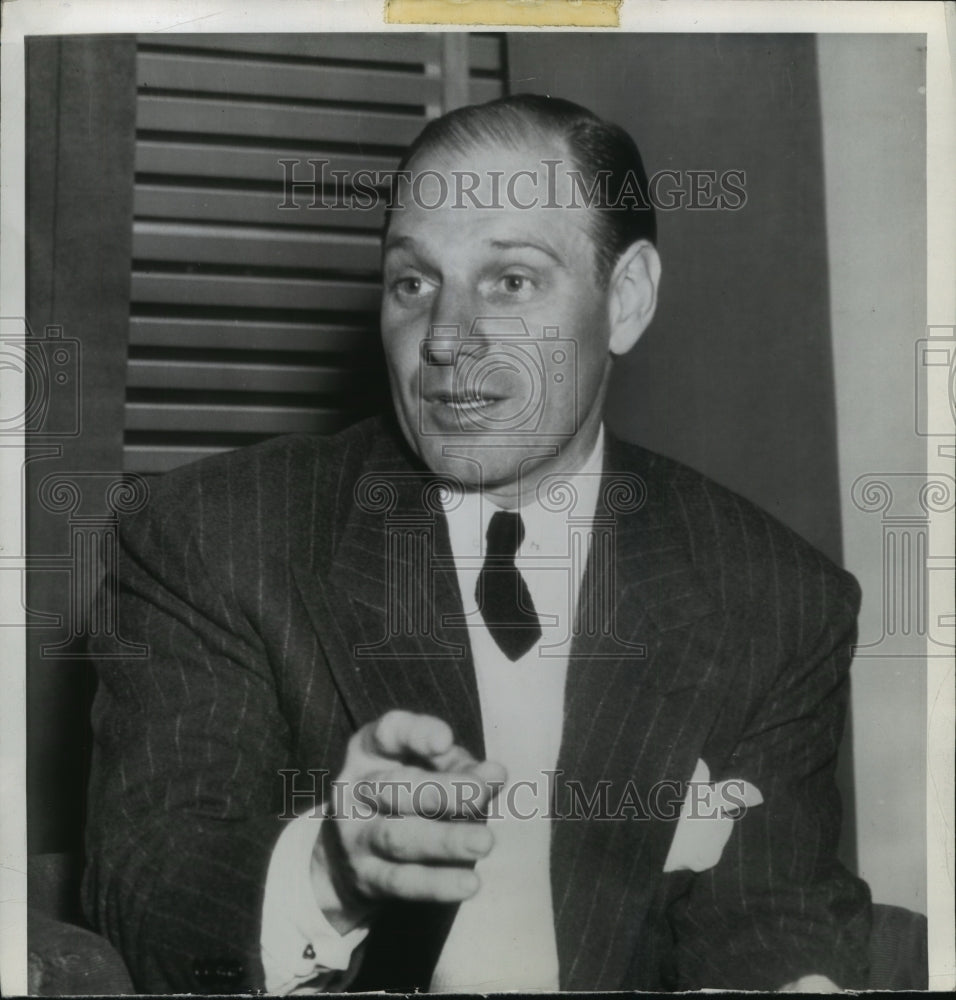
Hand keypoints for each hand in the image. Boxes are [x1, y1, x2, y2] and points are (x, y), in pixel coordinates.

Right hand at [313, 710, 505, 929]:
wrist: (350, 856)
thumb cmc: (406, 794)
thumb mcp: (427, 767)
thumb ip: (460, 767)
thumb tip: (494, 775)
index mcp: (370, 750)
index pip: (388, 733)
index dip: (417, 735)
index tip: (446, 742)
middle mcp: (357, 789)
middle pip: (394, 787)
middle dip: (439, 791)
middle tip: (480, 793)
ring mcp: (357, 836)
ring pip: (398, 837)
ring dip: (444, 840)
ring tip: (484, 842)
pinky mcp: (367, 878)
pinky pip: (403, 882)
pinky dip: (438, 883)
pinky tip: (470, 882)